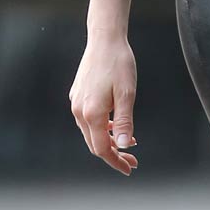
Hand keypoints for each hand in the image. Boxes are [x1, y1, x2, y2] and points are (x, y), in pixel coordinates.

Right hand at [70, 34, 139, 174]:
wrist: (104, 41)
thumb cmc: (119, 65)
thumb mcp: (127, 94)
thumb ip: (124, 121)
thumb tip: (125, 145)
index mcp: (91, 113)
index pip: (102, 148)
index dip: (116, 161)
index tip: (130, 168)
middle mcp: (79, 111)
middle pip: (95, 144)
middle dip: (114, 155)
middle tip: (133, 161)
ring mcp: (76, 103)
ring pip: (91, 133)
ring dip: (109, 141)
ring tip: (129, 144)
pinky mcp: (78, 96)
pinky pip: (89, 121)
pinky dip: (103, 128)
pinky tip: (116, 126)